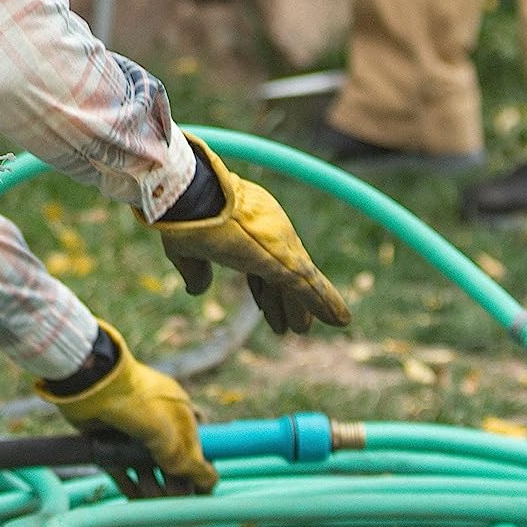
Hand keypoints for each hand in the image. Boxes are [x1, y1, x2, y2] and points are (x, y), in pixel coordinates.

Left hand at [47, 323, 214, 490]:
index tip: (200, 493)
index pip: (196, 444)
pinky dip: (128, 483)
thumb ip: (194, 466)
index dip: (198, 469)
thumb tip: (211, 483)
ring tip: (154, 503)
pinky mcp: (107, 437)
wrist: (93, 387)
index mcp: (178, 411)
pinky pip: (121, 465)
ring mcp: (130, 428)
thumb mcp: (174, 441)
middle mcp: (156, 419)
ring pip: (144, 465)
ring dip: (151, 486)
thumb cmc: (141, 409)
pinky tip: (135, 500)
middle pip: (169, 459)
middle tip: (176, 503)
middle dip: (175, 483)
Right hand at [155, 138, 350, 337]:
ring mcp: (281, 247)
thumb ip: (197, 271)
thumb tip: (198, 290)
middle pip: (280, 276)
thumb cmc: (186, 217)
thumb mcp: (189, 252)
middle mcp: (271, 235)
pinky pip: (312, 288)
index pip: (259, 268)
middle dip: (285, 302)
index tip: (262, 309)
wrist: (195, 196)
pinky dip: (326, 304)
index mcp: (247, 231)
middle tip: (293, 326)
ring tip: (303, 330)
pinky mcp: (286, 261)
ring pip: (298, 285)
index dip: (262, 292)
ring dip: (304, 309)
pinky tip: (341, 320)